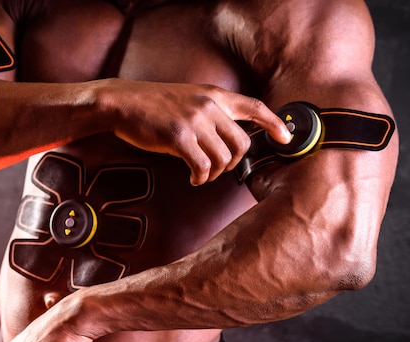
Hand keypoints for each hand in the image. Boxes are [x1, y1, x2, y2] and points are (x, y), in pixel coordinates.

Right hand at [99, 79, 290, 184]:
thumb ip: (211, 113)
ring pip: (223, 159)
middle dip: (233, 164)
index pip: (253, 106)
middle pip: (242, 144)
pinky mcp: (179, 136)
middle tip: (218, 169)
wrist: (123, 102)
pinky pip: (202, 166)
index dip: (274, 122)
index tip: (286, 137)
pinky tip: (193, 177)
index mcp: (214, 95)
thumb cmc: (154, 105)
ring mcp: (194, 120)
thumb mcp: (189, 99)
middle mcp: (209, 105)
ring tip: (201, 174)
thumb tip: (228, 139)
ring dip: (214, 174)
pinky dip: (200, 177)